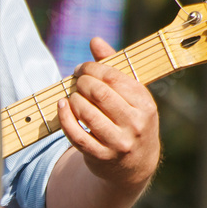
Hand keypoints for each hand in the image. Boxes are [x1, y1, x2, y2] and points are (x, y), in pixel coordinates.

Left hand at [57, 37, 160, 191]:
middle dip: (82, 83)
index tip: (82, 69)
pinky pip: (77, 135)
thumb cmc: (130, 121)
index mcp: (145, 104)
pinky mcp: (101, 157)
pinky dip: (65, 119)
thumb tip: (95, 41)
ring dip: (73, 100)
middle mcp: (135, 124)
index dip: (92, 68)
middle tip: (77, 82)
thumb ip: (113, 68)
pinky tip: (61, 107)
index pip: (114, 78)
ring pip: (87, 113)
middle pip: (99, 94)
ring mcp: (118, 142)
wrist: (135, 166)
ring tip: (72, 96)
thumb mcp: (130, 96)